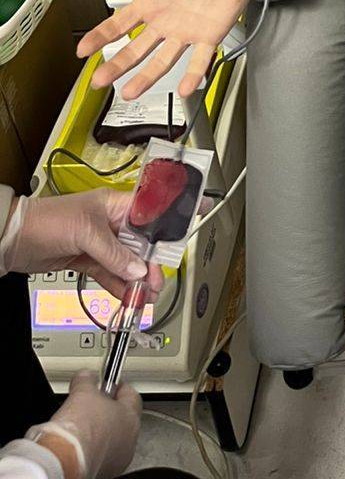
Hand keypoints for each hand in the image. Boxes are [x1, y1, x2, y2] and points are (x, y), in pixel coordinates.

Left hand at [1, 190, 162, 296]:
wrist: (14, 239)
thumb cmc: (47, 220)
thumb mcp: (86, 233)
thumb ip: (114, 254)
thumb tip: (138, 270)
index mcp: (113, 205)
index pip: (146, 218)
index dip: (160, 234)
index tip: (170, 252)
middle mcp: (108, 223)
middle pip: (137, 244)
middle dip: (148, 265)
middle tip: (155, 284)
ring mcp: (96, 242)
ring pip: (124, 263)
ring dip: (134, 280)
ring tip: (144, 296)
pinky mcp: (85, 259)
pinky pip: (108, 274)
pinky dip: (118, 286)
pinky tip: (126, 296)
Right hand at [28, 371, 140, 478]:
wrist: (64, 460)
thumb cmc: (79, 429)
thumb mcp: (82, 392)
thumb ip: (87, 381)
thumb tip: (85, 377)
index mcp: (131, 418)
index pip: (131, 395)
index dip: (117, 387)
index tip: (108, 384)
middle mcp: (129, 441)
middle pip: (122, 419)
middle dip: (107, 411)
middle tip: (91, 405)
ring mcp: (117, 460)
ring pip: (112, 439)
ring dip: (100, 432)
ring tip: (81, 427)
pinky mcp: (102, 473)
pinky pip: (100, 456)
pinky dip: (91, 450)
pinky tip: (77, 445)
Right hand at [77, 0, 258, 99]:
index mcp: (152, 1)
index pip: (119, 24)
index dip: (99, 37)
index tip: (83, 50)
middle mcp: (166, 21)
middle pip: (135, 49)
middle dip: (116, 66)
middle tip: (98, 81)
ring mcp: (187, 30)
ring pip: (162, 60)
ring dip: (145, 77)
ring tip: (129, 92)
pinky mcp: (210, 35)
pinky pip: (200, 59)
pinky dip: (193, 75)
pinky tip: (184, 89)